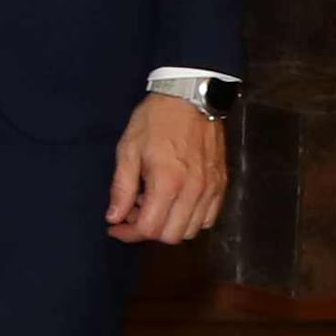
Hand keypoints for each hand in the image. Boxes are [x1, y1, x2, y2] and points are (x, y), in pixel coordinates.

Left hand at [106, 90, 226, 247]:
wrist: (191, 99)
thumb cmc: (155, 121)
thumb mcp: (128, 150)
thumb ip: (122, 188)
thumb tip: (114, 218)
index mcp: (168, 182)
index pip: (150, 228)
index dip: (129, 233)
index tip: (115, 226)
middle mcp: (194, 191)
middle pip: (172, 236)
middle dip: (148, 231)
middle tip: (133, 213)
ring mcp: (211, 190)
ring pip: (191, 230)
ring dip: (169, 225)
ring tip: (153, 205)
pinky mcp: (222, 185)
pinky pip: (208, 218)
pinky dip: (189, 219)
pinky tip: (174, 203)